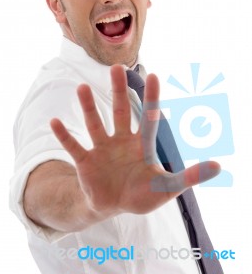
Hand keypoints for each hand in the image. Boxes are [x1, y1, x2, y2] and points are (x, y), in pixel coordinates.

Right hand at [50, 65, 219, 216]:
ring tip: (81, 87)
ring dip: (88, 107)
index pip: (149, 118)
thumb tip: (219, 166)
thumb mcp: (167, 187)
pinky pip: (73, 146)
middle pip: (120, 111)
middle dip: (118, 90)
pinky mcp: (85, 162)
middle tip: (115, 67)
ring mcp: (102, 150)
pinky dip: (64, 135)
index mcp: (141, 146)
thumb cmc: (141, 194)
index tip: (153, 75)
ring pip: (95, 124)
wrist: (113, 206)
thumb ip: (189, 177)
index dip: (152, 98)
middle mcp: (121, 141)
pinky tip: (54, 122)